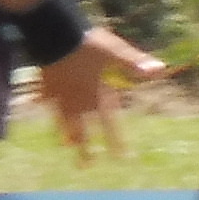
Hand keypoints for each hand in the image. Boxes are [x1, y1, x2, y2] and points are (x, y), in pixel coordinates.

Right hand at [37, 25, 163, 158]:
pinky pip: (43, 99)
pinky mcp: (45, 84)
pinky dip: (41, 105)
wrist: (56, 34)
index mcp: (96, 95)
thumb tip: (161, 70)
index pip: (108, 123)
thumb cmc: (88, 44)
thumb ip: (135, 63)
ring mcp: (59, 94)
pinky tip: (37, 107)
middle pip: (81, 129)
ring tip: (65, 145)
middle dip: (85, 148)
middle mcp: (78, 100)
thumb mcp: (115, 52)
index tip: (119, 158)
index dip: (115, 141)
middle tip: (85, 165)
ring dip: (65, 132)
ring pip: (62, 119)